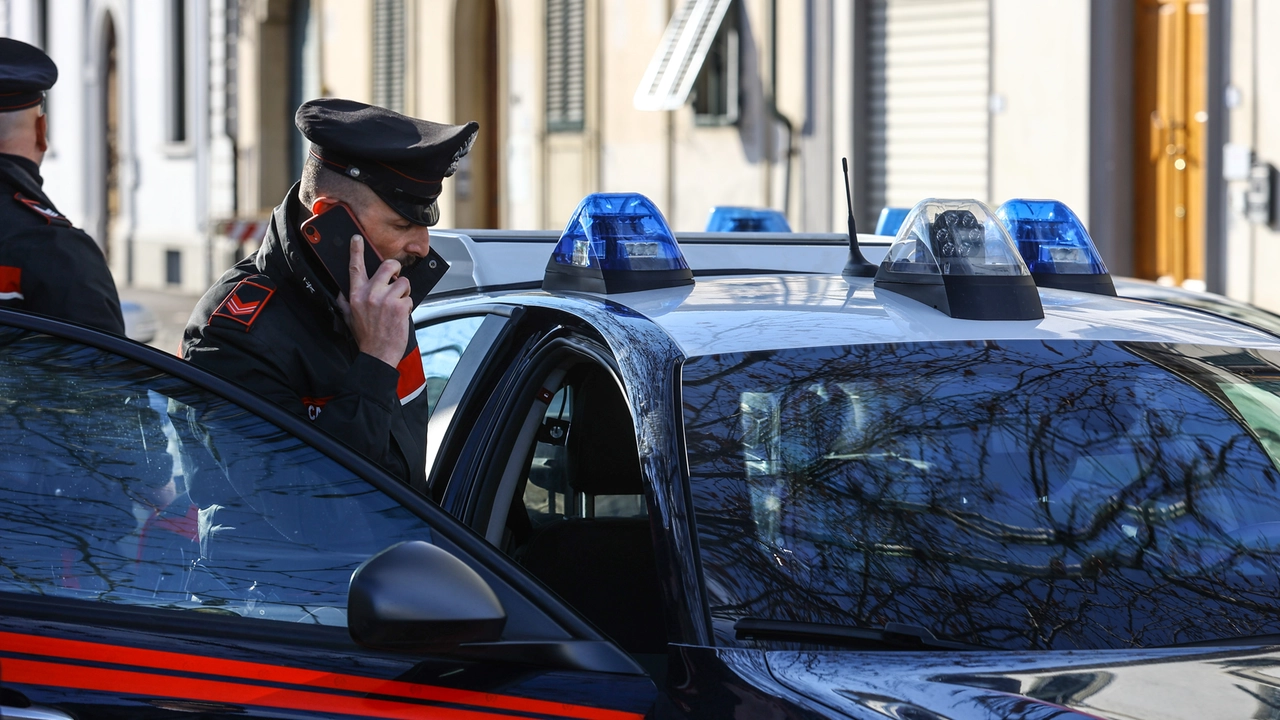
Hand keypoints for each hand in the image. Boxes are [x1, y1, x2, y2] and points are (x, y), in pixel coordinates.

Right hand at [338, 234, 412, 367]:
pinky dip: (407, 306)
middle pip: (388, 266)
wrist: (378, 354)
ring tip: (396, 305)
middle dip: (395, 268)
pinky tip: (399, 316)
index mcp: (356, 295)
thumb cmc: (365, 337)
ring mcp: (386, 300)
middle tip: (395, 276)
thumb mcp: (348, 316)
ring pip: (402, 282)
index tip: (357, 239)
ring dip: (402, 292)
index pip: (355, 268)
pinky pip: (409, 298)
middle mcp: (370, 294)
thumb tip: (342, 289)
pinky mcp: (400, 307)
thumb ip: (345, 300)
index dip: (356, 251)